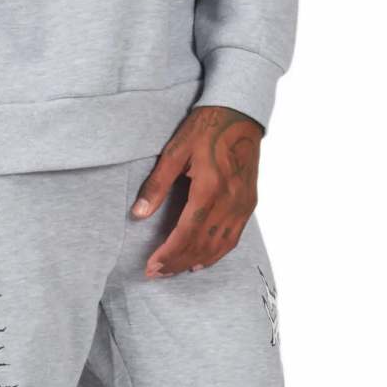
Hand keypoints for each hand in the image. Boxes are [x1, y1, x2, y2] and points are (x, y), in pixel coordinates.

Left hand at [130, 105, 262, 277]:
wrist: (240, 113)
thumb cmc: (205, 128)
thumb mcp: (174, 151)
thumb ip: (156, 185)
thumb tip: (137, 214)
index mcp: (210, 187)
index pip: (187, 233)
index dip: (169, 254)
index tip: (152, 266)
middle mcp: (230, 200)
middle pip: (203, 244)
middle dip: (178, 262)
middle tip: (157, 273)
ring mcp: (243, 204)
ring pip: (220, 245)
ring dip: (196, 261)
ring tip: (174, 271)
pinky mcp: (249, 203)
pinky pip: (233, 237)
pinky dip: (217, 253)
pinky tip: (202, 260)